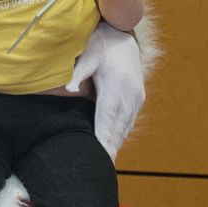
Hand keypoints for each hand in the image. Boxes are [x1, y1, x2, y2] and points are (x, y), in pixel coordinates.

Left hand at [66, 20, 144, 159]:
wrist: (124, 37)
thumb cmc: (101, 44)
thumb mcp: (88, 54)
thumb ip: (78, 71)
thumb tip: (69, 89)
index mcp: (116, 85)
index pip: (107, 117)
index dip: (103, 137)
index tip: (99, 154)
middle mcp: (130, 94)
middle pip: (118, 127)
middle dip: (110, 148)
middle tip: (101, 169)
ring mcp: (136, 97)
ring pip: (125, 126)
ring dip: (116, 144)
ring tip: (105, 164)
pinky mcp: (138, 98)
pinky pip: (129, 121)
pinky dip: (121, 135)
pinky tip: (113, 146)